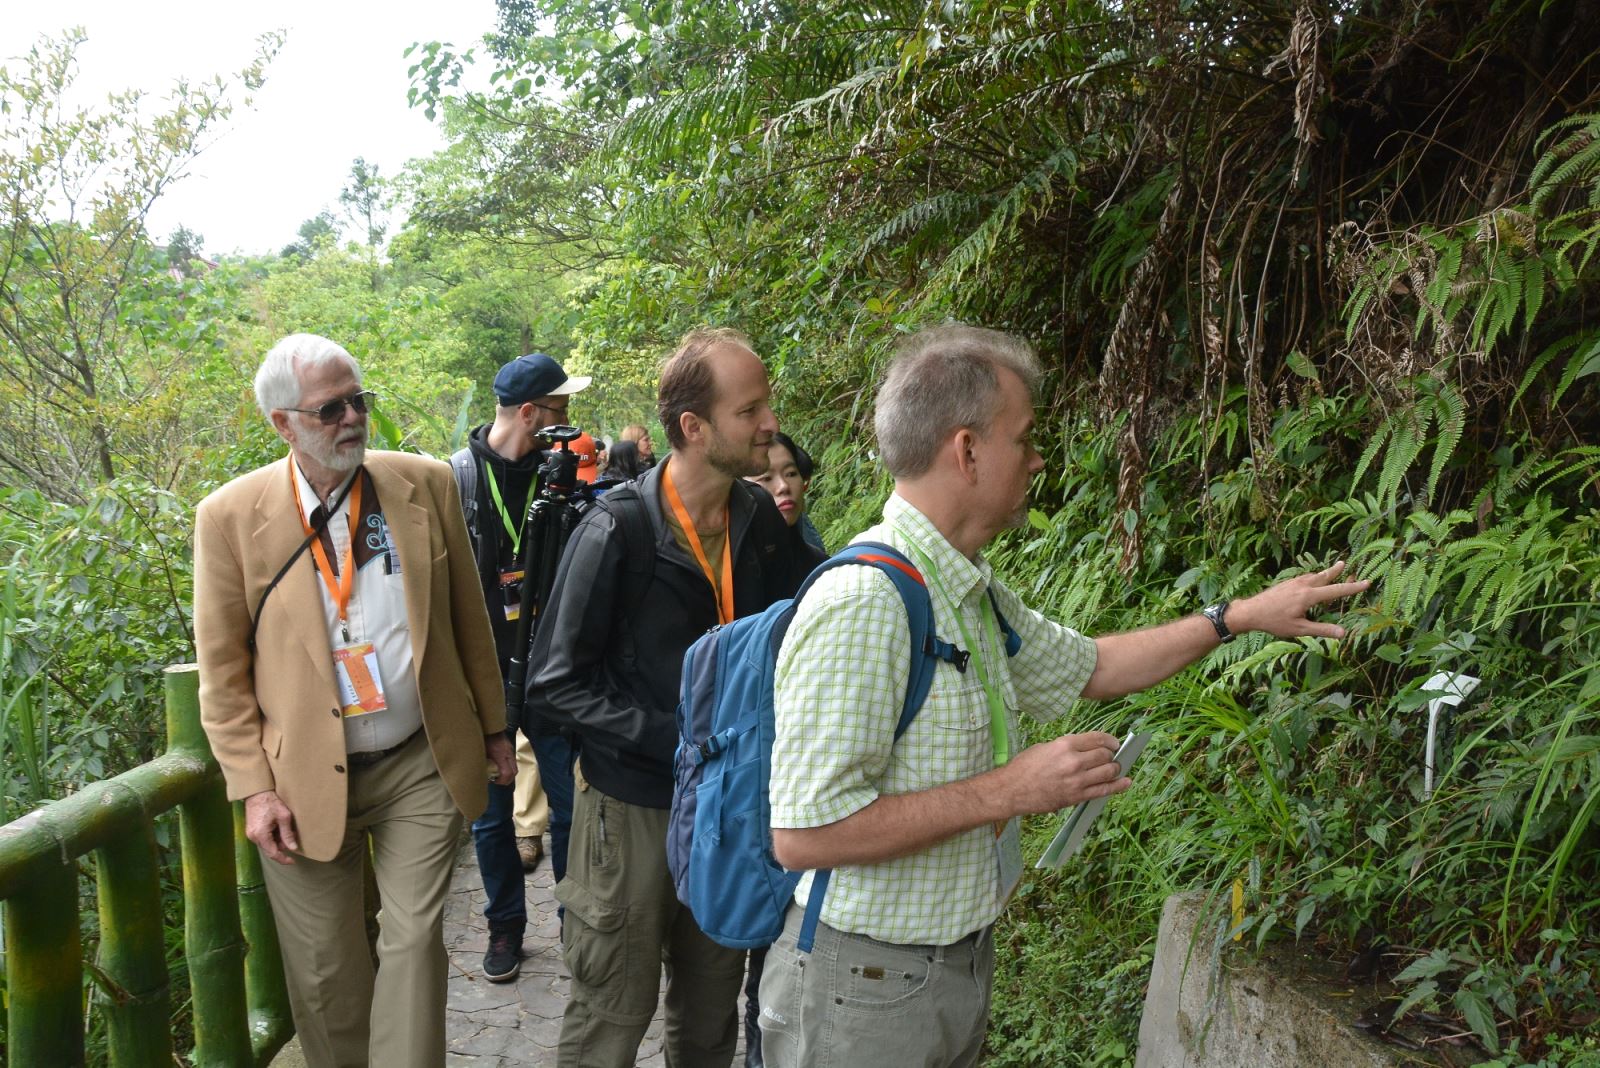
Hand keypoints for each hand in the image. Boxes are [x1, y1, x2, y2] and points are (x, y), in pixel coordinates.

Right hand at [244, 790, 298, 864]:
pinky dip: (272, 835)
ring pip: (267, 843)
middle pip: (270, 849)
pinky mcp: (251, 830)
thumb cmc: (270, 802)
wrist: (257, 792)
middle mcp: (253, 837)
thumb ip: (287, 834)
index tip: (293, 861)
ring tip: (285, 827)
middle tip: (292, 834)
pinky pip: (263, 838)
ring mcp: (251, 834)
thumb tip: (293, 848)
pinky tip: (278, 826)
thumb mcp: (283, 817)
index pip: (272, 853)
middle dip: (282, 845)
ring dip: (277, 839)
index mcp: (260, 835)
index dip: (283, 859)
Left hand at [485, 732, 515, 785]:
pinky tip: (500, 766)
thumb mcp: (481, 752)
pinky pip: (512, 760)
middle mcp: (508, 753)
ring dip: (508, 773)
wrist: (490, 725)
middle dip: (507, 780)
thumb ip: (483, 763)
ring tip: (498, 774)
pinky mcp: (510, 748)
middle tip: (497, 781)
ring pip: (514, 766)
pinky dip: (508, 767)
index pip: (507, 773)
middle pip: (514, 772)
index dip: (502, 781)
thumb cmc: (483, 738)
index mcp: (500, 755)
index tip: (495, 781)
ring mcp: (510, 750)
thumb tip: (481, 774)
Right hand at [1001, 732, 1130, 815]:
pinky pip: (1104, 790)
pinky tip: (1126, 782)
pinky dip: (1118, 786)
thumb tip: (1084, 748)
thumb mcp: (1044, 747)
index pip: (1097, 739)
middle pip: (1105, 755)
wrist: (1012, 790)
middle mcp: (1073, 761)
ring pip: (1108, 771)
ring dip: (1115, 769)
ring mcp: (1077, 780)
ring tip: (1113, 768)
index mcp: (1064, 745)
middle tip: (1110, 756)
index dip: (1110, 740)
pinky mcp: (1077, 796)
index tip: (1114, 743)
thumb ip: (1066, 747)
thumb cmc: (1024, 767)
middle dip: (1111, 755)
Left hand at [1231, 560, 1370, 639]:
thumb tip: (1343, 633)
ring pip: (1313, 576)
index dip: (1353, 587)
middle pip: (1324, 576)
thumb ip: (1322, 630)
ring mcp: (1293, 582)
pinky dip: (1313, 578)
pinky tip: (1311, 581)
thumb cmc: (1274, 622)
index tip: (1367, 582)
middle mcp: (1302, 585)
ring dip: (1324, 574)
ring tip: (1333, 570)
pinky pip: (1304, 578)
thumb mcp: (1300, 629)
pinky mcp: (1285, 583)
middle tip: (1345, 563)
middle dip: (1336, 571)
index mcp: (1308, 596)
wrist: (1250, 611)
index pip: (1336, 591)